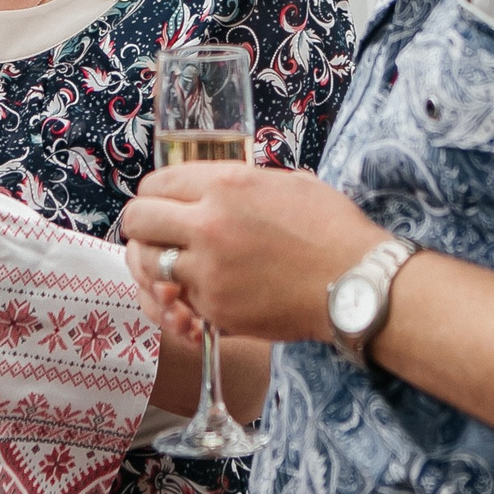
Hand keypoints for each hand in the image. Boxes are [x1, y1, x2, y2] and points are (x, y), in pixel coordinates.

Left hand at [120, 163, 389, 346]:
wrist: (356, 284)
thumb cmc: (331, 229)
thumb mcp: (287, 183)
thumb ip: (241, 182)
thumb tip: (216, 184)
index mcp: (224, 185)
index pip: (156, 184)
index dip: (153, 194)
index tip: (159, 203)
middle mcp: (207, 225)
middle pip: (138, 222)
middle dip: (141, 227)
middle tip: (152, 235)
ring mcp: (208, 271)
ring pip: (147, 264)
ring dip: (151, 264)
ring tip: (164, 266)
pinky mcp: (216, 310)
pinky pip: (174, 302)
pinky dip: (175, 299)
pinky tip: (184, 296)